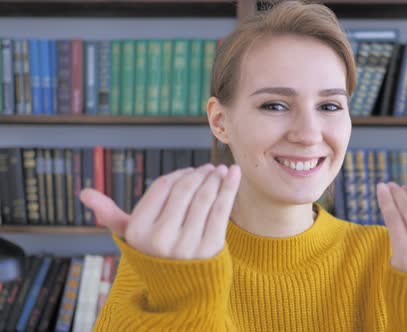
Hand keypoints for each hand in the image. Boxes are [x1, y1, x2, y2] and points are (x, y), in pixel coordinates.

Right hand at [79, 164, 240, 259]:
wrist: (181, 290)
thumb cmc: (154, 254)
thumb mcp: (130, 238)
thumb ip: (110, 215)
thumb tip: (84, 193)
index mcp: (139, 230)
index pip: (163, 187)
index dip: (179, 174)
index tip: (190, 171)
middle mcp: (161, 238)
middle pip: (185, 190)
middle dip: (199, 175)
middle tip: (210, 168)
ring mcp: (187, 244)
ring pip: (204, 198)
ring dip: (216, 178)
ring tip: (222, 171)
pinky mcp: (211, 247)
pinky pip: (221, 210)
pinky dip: (229, 187)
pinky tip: (234, 174)